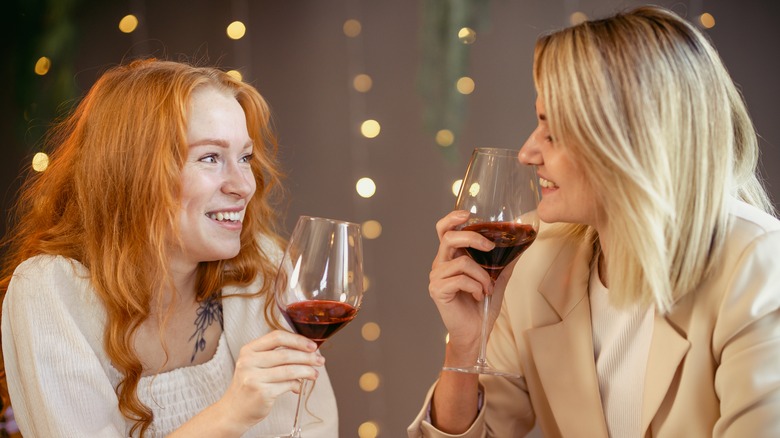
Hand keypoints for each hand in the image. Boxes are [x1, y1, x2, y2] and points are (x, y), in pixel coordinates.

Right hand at [217, 330, 323, 429]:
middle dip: (308, 357)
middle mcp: (249, 361)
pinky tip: (299, 387)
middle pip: (286, 354)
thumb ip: (276, 355)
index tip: (312, 346)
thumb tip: (308, 352)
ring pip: (289, 370)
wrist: (234, 410)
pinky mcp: (262, 393)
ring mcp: (254, 377)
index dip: (298, 340)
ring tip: (315, 374)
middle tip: (320, 360)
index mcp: (249, 350)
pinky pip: (287, 385)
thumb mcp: (256, 364)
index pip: (277, 337)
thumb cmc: (250, 385)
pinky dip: (297, 385)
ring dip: (307, 371)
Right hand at [429, 210, 509, 362]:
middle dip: (472, 238)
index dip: (452, 218)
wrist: (476, 333)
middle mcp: (440, 264)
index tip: (468, 214)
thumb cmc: (482, 307)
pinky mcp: (437, 290)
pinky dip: (476, 287)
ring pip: (461, 262)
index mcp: (450, 257)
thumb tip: (521, 245)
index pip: (444, 230)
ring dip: (482, 275)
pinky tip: (478, 296)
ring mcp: (436, 277)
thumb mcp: (497, 279)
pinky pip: (460, 279)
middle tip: (490, 247)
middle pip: (449, 237)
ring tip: (488, 288)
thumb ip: (504, 262)